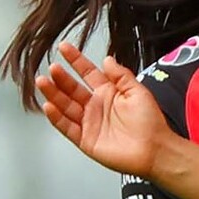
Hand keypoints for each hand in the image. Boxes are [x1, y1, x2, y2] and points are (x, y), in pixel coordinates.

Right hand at [34, 40, 172, 179]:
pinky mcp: (86, 140)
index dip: (76, 60)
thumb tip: (107, 59)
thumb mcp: (138, 92)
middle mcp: (96, 106)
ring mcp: (89, 123)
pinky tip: (48, 106)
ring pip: (65, 106)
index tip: (64, 47)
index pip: (88, 73)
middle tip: (53, 67)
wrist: (155, 150)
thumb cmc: (150, 123)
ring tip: (43, 81)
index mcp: (108, 93)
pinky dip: (56, 118)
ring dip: (53, 94)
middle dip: (61, 78)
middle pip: (72, 89)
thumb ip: (121, 76)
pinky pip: (67, 127)